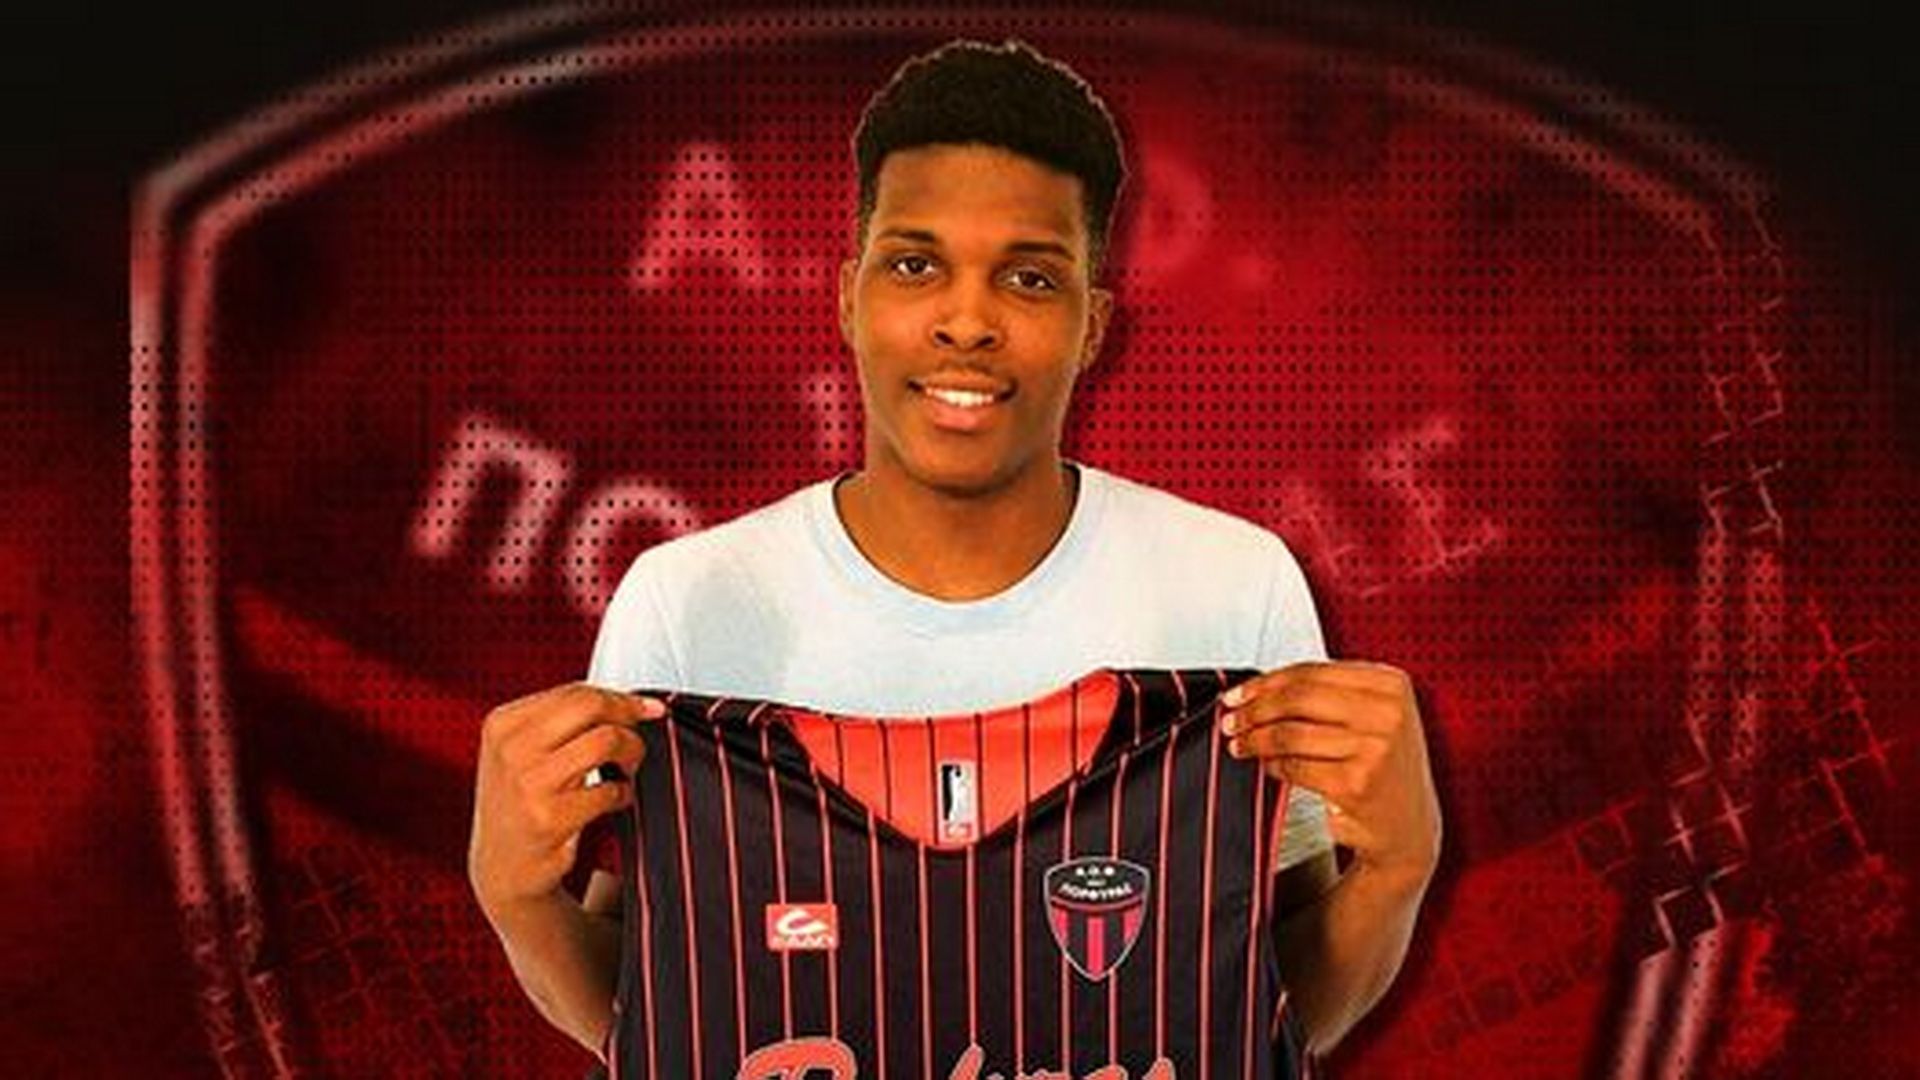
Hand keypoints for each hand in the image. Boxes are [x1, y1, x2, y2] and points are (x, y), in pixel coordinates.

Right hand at [468, 683, 662, 920]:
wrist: (502, 867)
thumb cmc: (521, 803)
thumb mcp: (522, 753)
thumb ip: (562, 722)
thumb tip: (631, 702)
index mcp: (503, 724)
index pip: (575, 692)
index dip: (620, 698)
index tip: (645, 707)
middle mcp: (511, 749)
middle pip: (591, 707)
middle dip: (628, 718)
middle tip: (636, 739)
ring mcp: (528, 784)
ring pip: (605, 741)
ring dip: (631, 754)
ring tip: (626, 770)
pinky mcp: (549, 819)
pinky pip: (609, 790)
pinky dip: (623, 793)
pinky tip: (615, 799)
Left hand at [1219, 661, 1440, 885]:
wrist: (1408, 827)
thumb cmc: (1382, 767)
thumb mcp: (1371, 717)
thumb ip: (1327, 695)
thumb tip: (1258, 688)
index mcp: (1390, 685)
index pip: (1311, 671)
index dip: (1266, 682)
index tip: (1239, 693)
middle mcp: (1387, 713)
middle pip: (1297, 698)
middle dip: (1254, 708)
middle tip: (1231, 718)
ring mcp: (1375, 748)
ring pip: (1291, 733)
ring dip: (1256, 739)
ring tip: (1239, 743)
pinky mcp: (1356, 783)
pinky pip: (1296, 767)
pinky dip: (1273, 765)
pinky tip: (1266, 765)